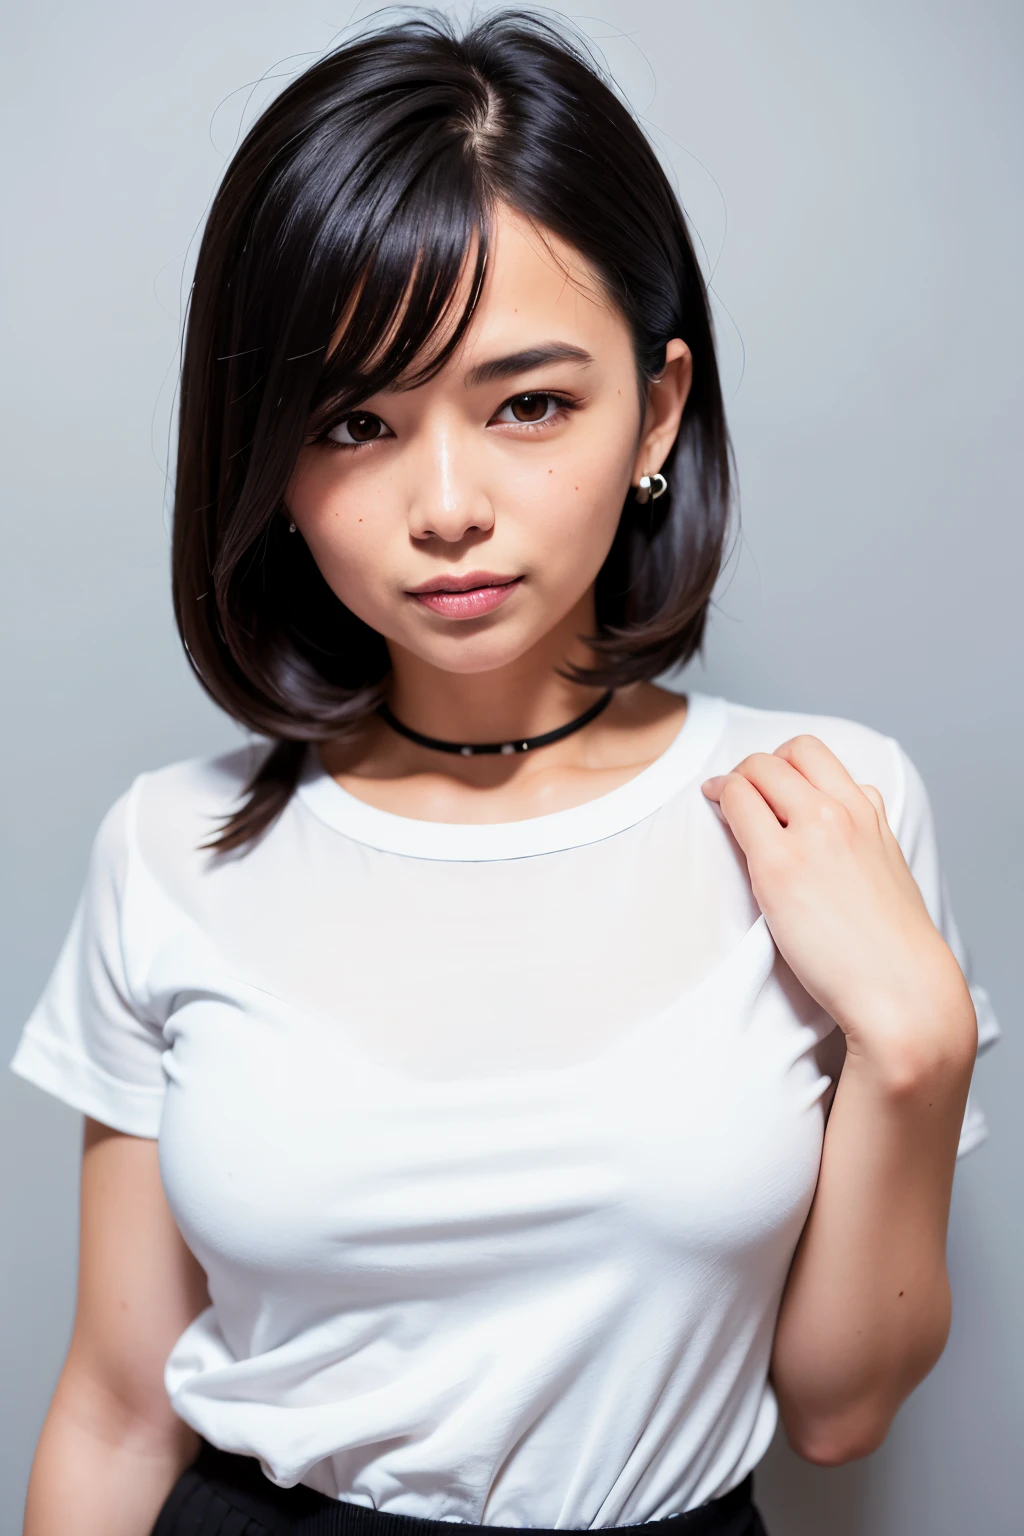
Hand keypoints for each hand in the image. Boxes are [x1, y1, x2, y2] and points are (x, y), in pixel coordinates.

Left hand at [702, 736, 975, 1078]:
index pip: (815, 754)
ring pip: (757, 769)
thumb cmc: (891, 941)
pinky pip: (736, 806)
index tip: (767, 784)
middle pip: (784, 754)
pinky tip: (715, 812)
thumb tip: (852, 800)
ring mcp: (809, 835)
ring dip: (733, 778)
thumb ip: (868, 826)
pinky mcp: (778, 865)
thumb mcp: (889, 864)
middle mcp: (841, 812)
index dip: (783, 763)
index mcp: (868, 812)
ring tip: (721, 799)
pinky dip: (720, 800)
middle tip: (738, 791)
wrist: (901, 989)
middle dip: (754, 767)